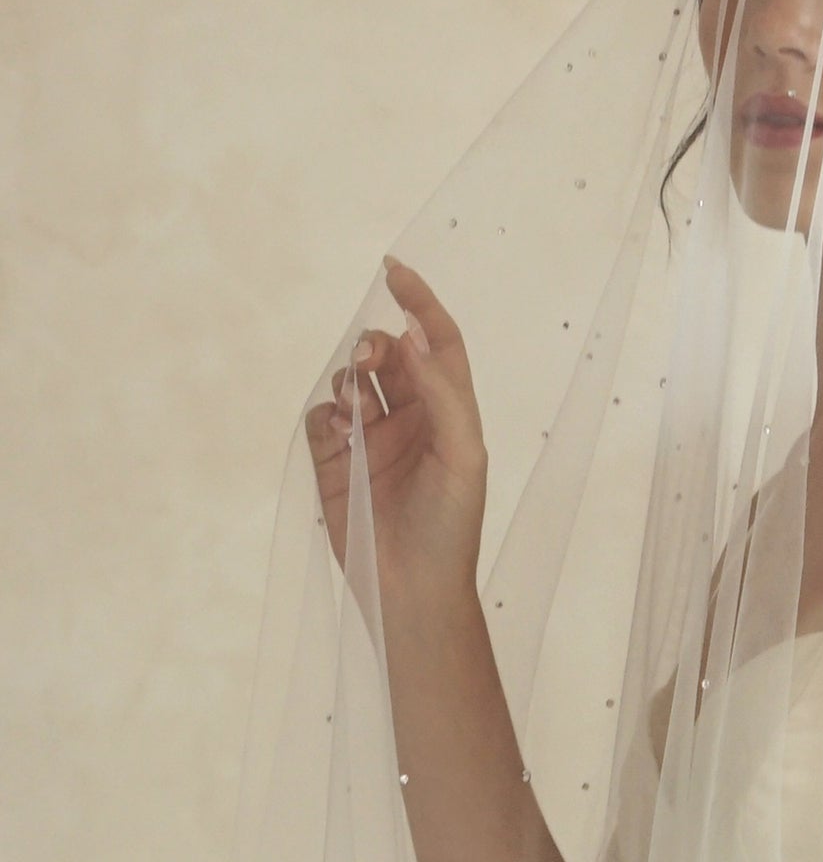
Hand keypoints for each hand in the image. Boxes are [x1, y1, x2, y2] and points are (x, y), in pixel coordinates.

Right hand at [304, 257, 486, 610]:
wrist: (413, 588)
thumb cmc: (451, 527)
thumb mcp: (463, 455)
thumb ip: (442, 393)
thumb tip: (414, 338)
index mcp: (448, 412)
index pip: (436, 343)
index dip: (419, 305)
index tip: (395, 273)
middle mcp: (409, 419)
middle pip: (387, 356)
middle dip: (374, 346)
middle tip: (368, 361)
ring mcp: (370, 439)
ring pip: (351, 382)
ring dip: (350, 379)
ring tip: (356, 406)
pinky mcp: (334, 463)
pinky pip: (321, 418)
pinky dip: (326, 413)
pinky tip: (339, 432)